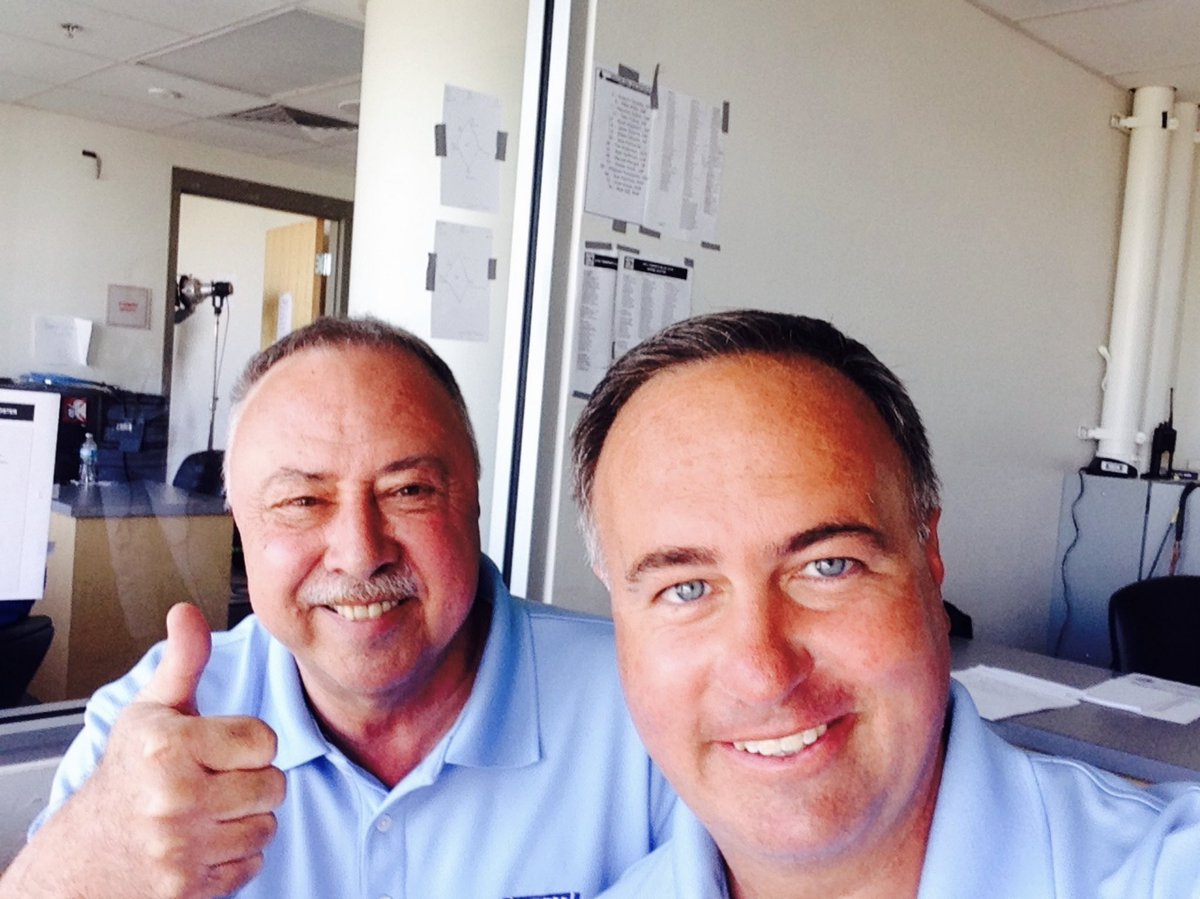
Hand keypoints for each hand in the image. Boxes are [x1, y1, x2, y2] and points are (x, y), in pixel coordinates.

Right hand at [0, 604, 285, 898]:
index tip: (219, 747)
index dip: (248, 742)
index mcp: (168, 748)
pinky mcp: (190, 889)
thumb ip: (183, 661)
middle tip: (215, 781)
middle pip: (273, 785)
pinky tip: (204, 843)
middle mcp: (173, 799)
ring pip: (267, 825)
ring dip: (246, 819)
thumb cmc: (128, 775)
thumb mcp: (151, 711)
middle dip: (251, 781)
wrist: (85, 855)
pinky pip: (253, 864)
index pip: (264, 740)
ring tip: (209, 811)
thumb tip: (187, 612)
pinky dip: (235, 856)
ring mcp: (181, 849)